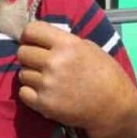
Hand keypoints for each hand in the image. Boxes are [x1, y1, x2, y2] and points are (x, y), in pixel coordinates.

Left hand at [18, 21, 136, 136]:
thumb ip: (64, 42)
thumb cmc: (106, 75)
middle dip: (30, 56)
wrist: (113, 107)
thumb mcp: (89, 48)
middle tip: (41, 63)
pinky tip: (45, 92)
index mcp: (67, 44)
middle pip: (22, 52)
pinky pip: (23, 92)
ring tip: (48, 80)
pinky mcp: (44, 104)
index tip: (33, 41)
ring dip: (32, 75)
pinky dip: (31, 93)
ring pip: (22, 73)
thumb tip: (42, 39)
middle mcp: (54, 62)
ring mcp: (48, 84)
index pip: (31, 30)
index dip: (29, 35)